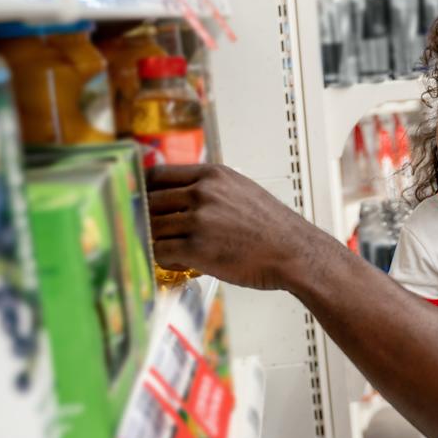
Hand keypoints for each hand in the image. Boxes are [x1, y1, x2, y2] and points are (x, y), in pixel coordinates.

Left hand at [146, 164, 327, 290]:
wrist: (294, 253)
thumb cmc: (273, 228)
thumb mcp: (242, 191)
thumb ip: (211, 188)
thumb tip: (182, 195)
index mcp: (212, 175)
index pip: (158, 175)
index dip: (145, 190)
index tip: (142, 201)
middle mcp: (202, 193)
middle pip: (150, 201)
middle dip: (148, 219)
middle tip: (152, 231)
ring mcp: (198, 220)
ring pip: (153, 228)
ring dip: (156, 241)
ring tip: (170, 249)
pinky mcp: (196, 248)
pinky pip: (160, 252)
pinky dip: (164, 259)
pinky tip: (178, 262)